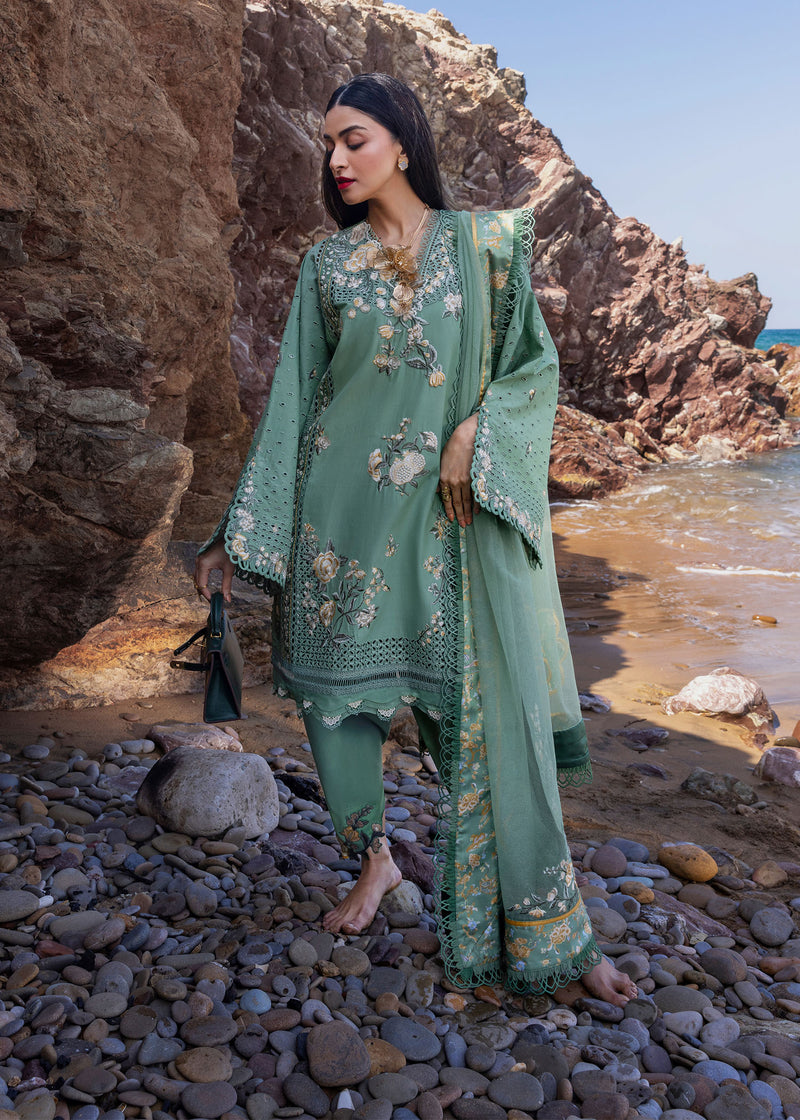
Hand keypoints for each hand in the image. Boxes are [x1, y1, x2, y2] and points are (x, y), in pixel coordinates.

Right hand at [194, 541, 233, 602]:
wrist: (231, 537)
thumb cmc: (230, 551)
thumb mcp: (229, 570)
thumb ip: (227, 585)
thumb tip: (227, 599)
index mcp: (203, 564)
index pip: (201, 585)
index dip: (207, 595)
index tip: (214, 601)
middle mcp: (198, 561)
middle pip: (197, 582)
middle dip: (204, 592)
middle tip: (213, 600)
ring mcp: (198, 558)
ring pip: (196, 577)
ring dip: (202, 586)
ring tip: (210, 594)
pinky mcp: (201, 557)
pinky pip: (198, 571)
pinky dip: (202, 579)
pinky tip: (208, 584)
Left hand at [439, 413, 478, 527]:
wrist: (467, 437)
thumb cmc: (453, 447)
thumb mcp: (441, 461)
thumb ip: (439, 478)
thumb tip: (437, 490)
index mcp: (444, 478)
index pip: (446, 499)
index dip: (450, 510)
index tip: (452, 519)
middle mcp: (454, 482)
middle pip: (458, 502)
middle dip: (460, 515)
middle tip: (463, 525)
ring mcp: (466, 480)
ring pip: (467, 500)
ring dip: (468, 512)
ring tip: (470, 521)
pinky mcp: (475, 477)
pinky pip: (476, 493)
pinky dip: (477, 503)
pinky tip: (478, 510)